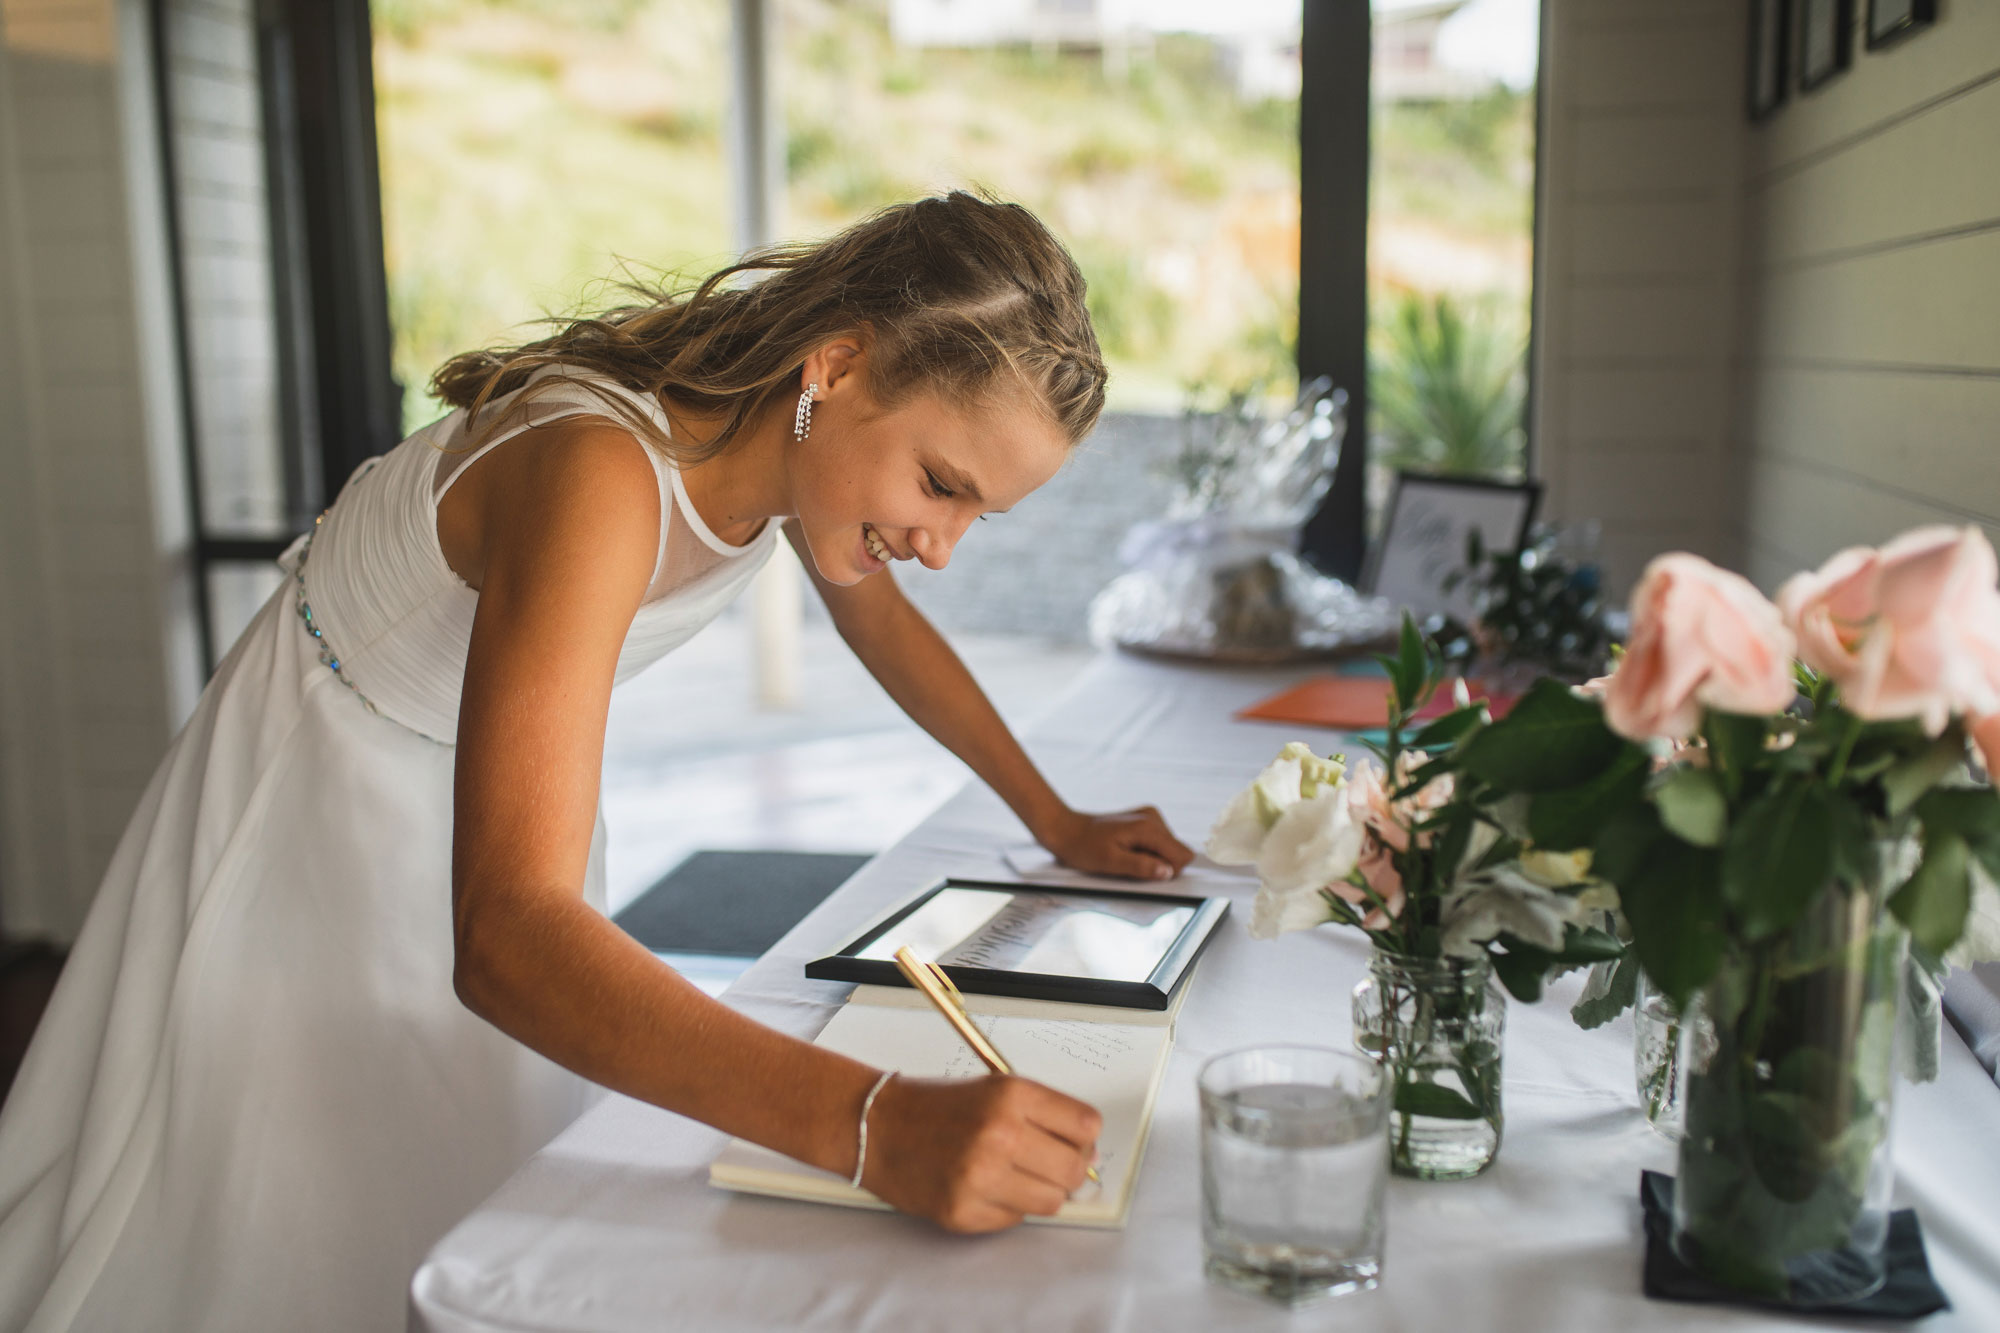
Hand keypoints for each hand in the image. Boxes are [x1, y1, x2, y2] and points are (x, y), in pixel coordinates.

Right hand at [862, 1074, 1101, 1232]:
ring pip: (1052, 1202)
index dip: (1084, 1138)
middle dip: (1068, 1170)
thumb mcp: (995, 1090)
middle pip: (1075, 1169)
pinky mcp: (963, 1211)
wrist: (877, 1126)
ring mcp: (981, 1177)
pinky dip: (1008, 1207)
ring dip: (1040, 1192)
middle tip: (1048, 1164)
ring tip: (1014, 1175)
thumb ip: (1044, 1115)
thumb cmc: (936, 1107)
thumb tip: (1089, 1154)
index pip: (1086, 1126)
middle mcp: (1000, 1134)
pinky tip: (986, 1187)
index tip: (1075, 1142)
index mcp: (1012, 1095)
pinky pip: (1015, 1220)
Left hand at [1042, 806, 1195, 880]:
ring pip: (1169, 848)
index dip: (1169, 871)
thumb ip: (1141, 867)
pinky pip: (1159, 842)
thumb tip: (1168, 872)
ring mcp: (1150, 816)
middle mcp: (1153, 818)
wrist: (1067, 830)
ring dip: (1153, 858)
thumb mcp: (1110, 863)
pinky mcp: (1144, 820)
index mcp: (1148, 828)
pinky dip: (1148, 851)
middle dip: (1161, 864)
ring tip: (1127, 857)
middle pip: (1178, 851)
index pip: (1181, 855)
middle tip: (1133, 865)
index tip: (1146, 874)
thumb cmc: (1084, 847)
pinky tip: (1128, 851)